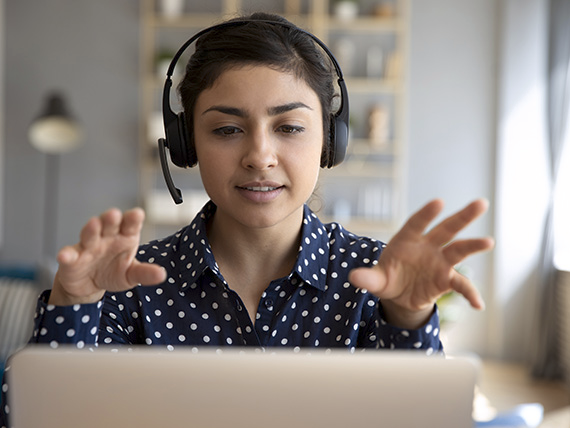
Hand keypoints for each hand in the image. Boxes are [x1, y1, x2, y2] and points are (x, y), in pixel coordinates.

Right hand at [49, 208, 165, 305]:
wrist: (90, 285)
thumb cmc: (114, 272)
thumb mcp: (132, 275)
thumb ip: (145, 273)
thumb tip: (162, 275)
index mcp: (125, 237)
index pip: (130, 224)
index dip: (133, 219)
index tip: (137, 214)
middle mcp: (107, 237)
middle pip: (109, 224)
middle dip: (111, 218)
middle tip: (114, 214)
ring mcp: (88, 246)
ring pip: (89, 234)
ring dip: (91, 229)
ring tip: (93, 224)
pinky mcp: (72, 259)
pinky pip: (69, 255)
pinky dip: (66, 255)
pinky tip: (65, 256)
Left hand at [348, 199, 493, 328]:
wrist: (399, 295)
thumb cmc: (386, 278)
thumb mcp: (375, 280)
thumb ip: (368, 278)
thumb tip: (354, 278)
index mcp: (407, 240)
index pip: (417, 223)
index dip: (427, 213)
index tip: (438, 202)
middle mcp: (427, 246)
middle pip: (446, 229)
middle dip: (463, 217)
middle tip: (481, 203)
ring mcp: (439, 262)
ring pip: (458, 250)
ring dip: (473, 245)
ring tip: (488, 241)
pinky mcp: (446, 279)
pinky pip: (461, 285)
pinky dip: (470, 294)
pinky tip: (478, 305)